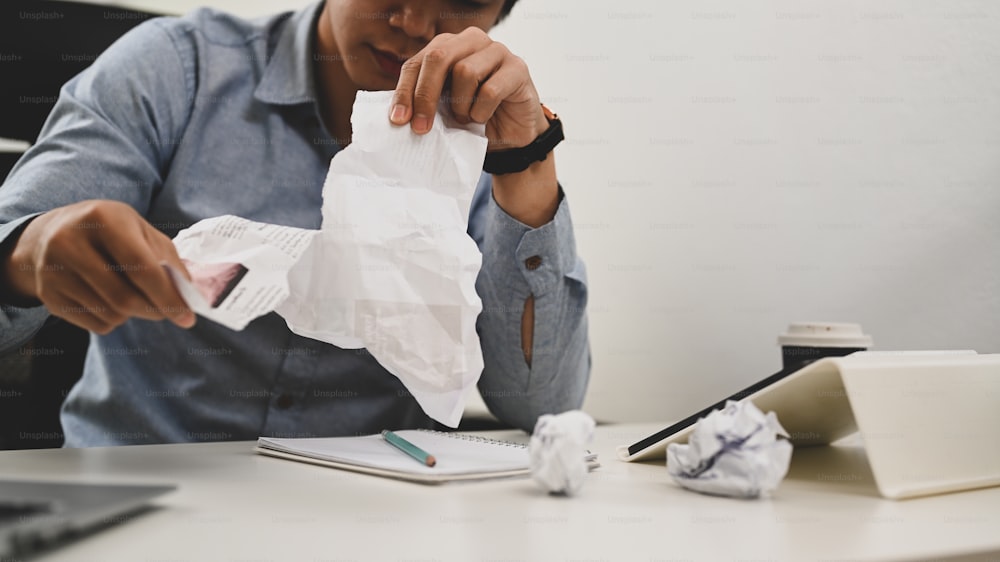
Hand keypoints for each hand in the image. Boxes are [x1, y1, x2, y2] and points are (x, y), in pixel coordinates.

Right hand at [2, 200, 194, 333]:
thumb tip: (188, 296)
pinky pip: (96, 325)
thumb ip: (168, 260)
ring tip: (132, 294)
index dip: (168, 297)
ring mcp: (53, 270)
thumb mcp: (139, 230)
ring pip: (112, 315)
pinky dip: (114, 320)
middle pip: (125, 298)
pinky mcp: (48, 295)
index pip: (141, 268)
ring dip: (134, 314)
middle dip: (155, 310)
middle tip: (168, 311)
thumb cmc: (108, 232)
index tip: (188, 318)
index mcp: (103, 218)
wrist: (48, 234)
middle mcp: (71, 242)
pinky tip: (108, 299)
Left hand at [388, 27, 548, 150]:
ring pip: (465, 71)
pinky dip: (481, 111)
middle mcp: (471, 41)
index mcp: (447, 46)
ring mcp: (497, 50)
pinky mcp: (517, 67)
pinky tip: (482, 118)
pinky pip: (490, 90)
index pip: (416, 63)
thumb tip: (398, 116)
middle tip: (421, 128)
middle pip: (438, 58)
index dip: (405, 91)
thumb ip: (425, 102)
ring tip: (465, 119)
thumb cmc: (474, 117)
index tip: (398, 120)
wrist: (511, 135)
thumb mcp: (443, 110)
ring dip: (461, 106)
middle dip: (425, 95)